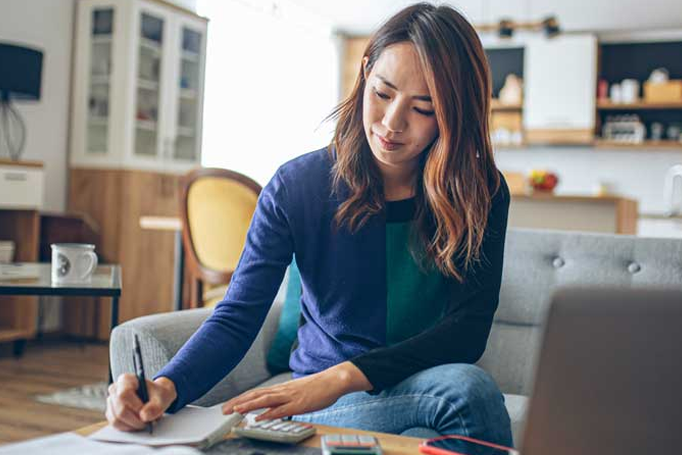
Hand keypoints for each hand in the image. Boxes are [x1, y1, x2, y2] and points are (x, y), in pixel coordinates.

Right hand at [106, 374, 176, 430]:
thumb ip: (155, 406)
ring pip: (116, 419)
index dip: (135, 406)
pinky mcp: (111, 413)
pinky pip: (116, 425)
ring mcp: (111, 402)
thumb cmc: (158, 394)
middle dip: (135, 420)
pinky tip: (138, 424)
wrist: (157, 397)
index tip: (145, 412)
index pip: (124, 394)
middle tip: (147, 422)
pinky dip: (128, 428)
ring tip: (144, 422)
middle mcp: (115, 389)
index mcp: (126, 379)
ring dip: (132, 425)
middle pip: (120, 410)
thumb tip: (143, 416)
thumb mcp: (162, 397)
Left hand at [221, 362, 371, 420]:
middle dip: (239, 402)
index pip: (256, 393)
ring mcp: (290, 396)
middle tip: (224, 410)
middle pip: (256, 395)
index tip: (229, 405)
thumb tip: (272, 408)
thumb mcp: (297, 393)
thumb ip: (284, 400)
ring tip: (235, 411)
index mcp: (281, 388)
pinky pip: (281, 409)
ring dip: (249, 406)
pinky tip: (259, 417)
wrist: (334, 380)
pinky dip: (268, 413)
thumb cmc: (317, 387)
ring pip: (265, 400)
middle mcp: (282, 390)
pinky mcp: (299, 403)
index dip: (242, 399)